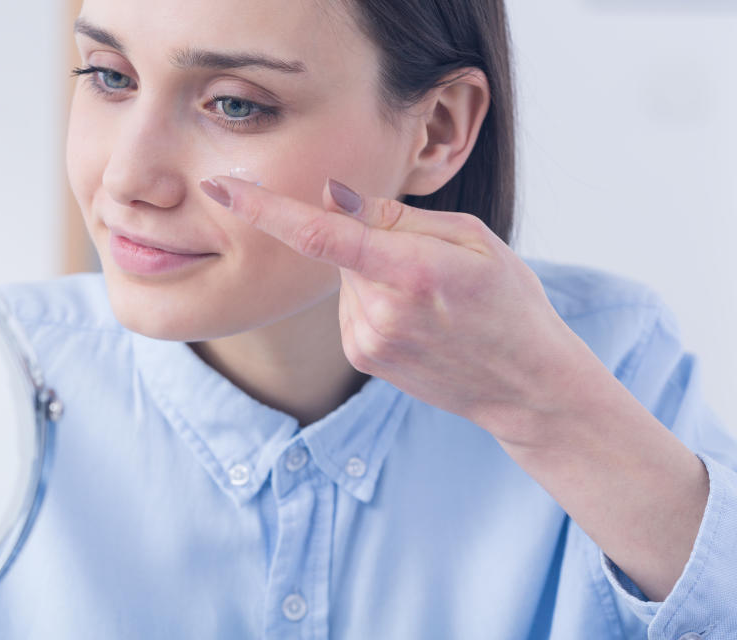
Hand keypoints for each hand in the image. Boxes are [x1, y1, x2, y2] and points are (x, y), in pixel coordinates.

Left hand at [200, 175, 604, 447]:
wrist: (524, 385)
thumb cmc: (508, 303)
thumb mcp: (472, 238)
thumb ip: (395, 217)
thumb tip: (331, 196)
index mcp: (410, 271)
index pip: (320, 234)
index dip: (265, 208)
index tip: (221, 187)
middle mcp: (379, 311)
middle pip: (339, 248)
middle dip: (366, 238)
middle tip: (425, 259)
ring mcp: (367, 341)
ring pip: (344, 277)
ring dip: (371, 271)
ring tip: (429, 296)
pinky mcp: (362, 357)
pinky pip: (350, 305)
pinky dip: (373, 297)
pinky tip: (416, 317)